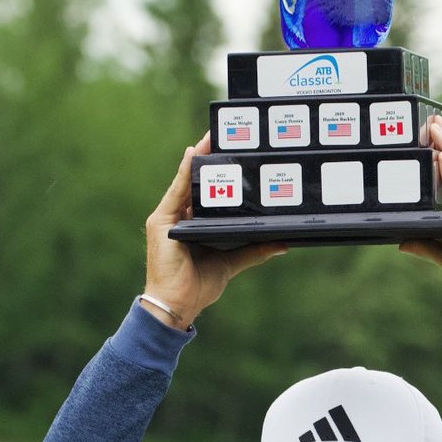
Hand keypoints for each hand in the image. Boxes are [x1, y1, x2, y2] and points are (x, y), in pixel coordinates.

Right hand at [143, 132, 286, 328]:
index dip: (216, 172)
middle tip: (226, 136)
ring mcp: (167, 217)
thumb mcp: (232, 263)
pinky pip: (176, 190)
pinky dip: (184, 171)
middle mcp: (178, 217)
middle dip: (209, 159)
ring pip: (186, 181)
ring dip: (199, 157)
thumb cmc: (197, 287)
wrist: (177, 306)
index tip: (231, 151)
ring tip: (213, 136)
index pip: (205, 192)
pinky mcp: (160, 221)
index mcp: (192, 225)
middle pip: (196, 182)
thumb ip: (254, 250)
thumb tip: (281, 242)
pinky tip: (193, 153)